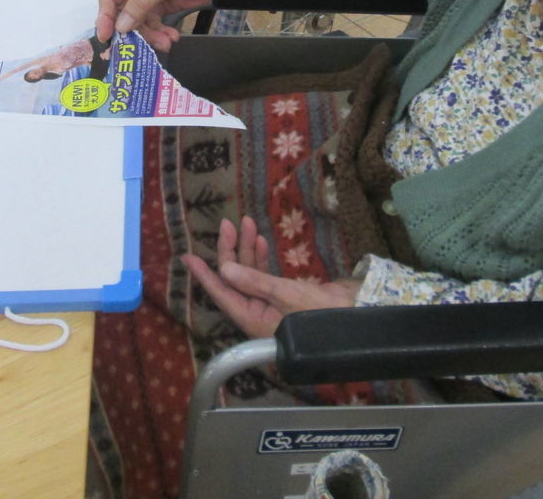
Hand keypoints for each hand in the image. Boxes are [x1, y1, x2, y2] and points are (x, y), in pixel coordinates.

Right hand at [95, 0, 284, 49]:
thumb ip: (140, 4)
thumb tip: (120, 26)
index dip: (106, 17)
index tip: (106, 37)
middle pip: (123, 12)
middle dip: (133, 30)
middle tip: (137, 48)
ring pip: (138, 22)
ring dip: (150, 35)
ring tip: (166, 43)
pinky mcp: (159, 5)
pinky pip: (152, 24)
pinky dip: (160, 34)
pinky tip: (171, 38)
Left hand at [182, 217, 359, 337]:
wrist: (355, 319)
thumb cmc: (320, 315)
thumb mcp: (285, 295)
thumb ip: (254, 281)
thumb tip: (225, 268)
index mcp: (252, 318)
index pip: (221, 292)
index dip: (204, 274)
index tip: (188, 257)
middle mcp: (256, 312)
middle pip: (234, 279)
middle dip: (230, 250)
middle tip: (227, 224)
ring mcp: (270, 305)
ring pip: (250, 274)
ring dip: (247, 249)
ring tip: (245, 223)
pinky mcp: (284, 297)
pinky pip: (265, 276)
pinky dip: (261, 258)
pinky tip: (260, 241)